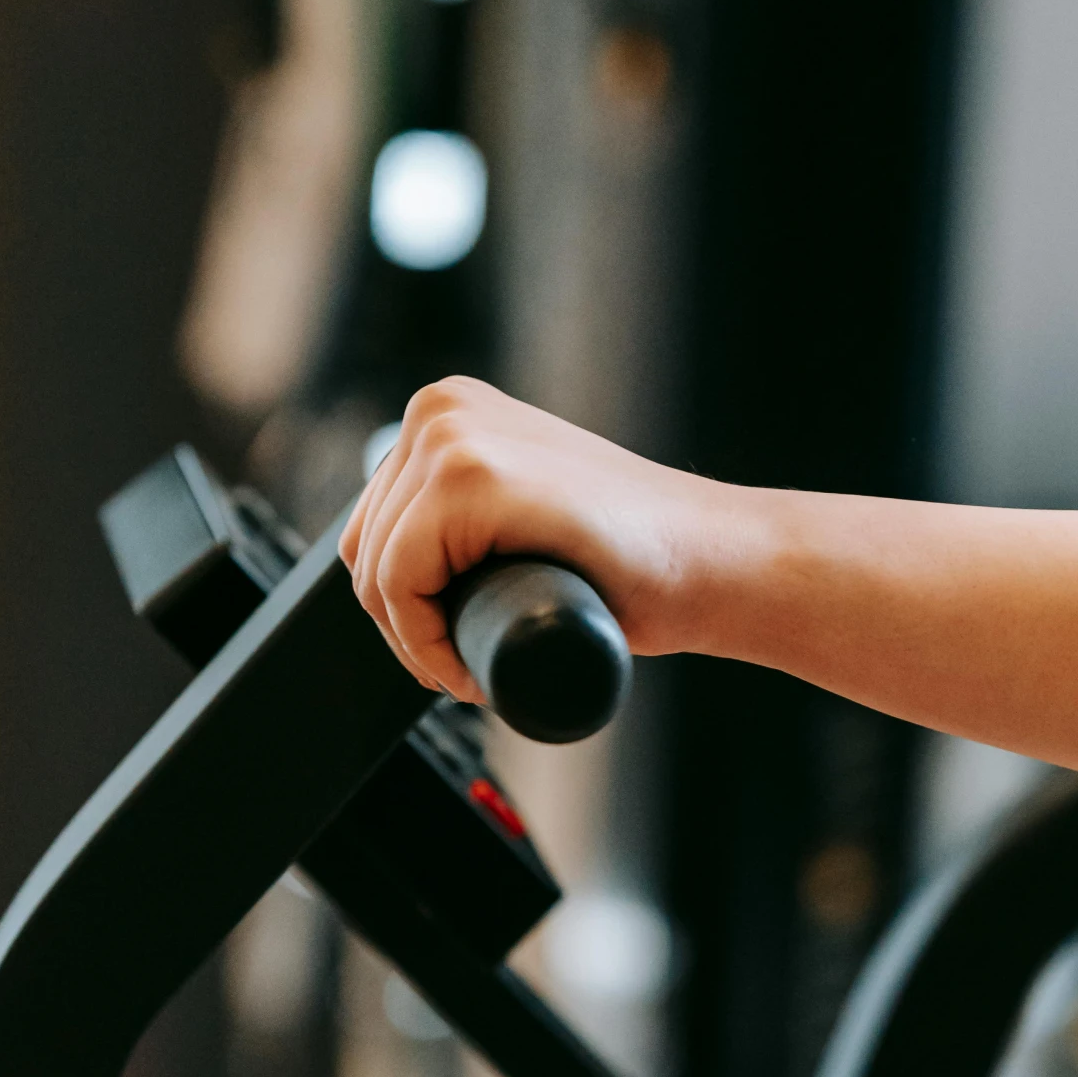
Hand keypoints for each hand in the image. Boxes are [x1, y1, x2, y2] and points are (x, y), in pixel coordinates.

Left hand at [339, 377, 731, 699]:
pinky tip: (471, 665)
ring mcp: (452, 436)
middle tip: (464, 666)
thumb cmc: (634, 556)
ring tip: (474, 668)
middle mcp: (439, 408)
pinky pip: (399, 581)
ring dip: (415, 642)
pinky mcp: (468, 477)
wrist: (711, 561)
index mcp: (446, 410)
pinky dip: (423, 641)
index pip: (373, 526)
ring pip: (379, 572)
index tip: (452, 649)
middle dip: (405, 626)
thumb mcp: (524, 510)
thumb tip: (393, 564)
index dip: (402, 606)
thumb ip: (469, 511)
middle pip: (366, 549)